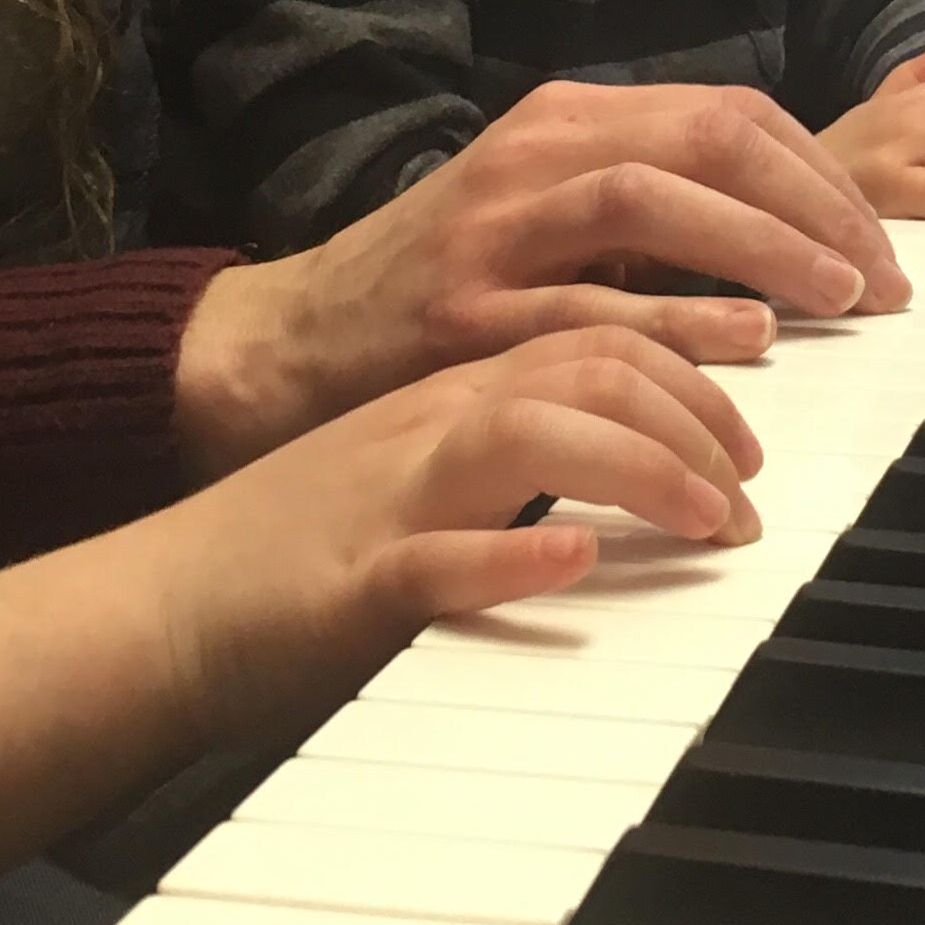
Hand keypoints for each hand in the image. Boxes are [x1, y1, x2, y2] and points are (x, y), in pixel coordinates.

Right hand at [0, 326, 764, 924]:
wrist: (163, 601)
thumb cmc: (309, 538)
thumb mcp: (428, 457)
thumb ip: (527, 423)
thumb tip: (651, 417)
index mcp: (455, 379)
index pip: (599, 323)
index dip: (699, 356)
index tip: (761, 424)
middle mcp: (433, 415)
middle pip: (588, 358)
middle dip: (698, 411)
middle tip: (758, 487)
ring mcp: (393, 490)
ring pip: (531, 432)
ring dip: (643, 471)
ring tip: (716, 520)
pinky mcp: (351, 580)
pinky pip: (435, 556)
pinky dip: (512, 557)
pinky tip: (573, 561)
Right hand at [172, 78, 911, 471]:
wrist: (299, 341)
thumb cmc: (447, 283)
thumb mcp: (551, 213)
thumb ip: (654, 201)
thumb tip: (791, 217)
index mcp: (564, 122)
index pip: (725, 115)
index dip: (818, 173)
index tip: (886, 242)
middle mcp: (531, 159)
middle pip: (700, 142)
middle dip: (810, 204)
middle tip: (885, 278)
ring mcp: (491, 234)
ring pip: (645, 202)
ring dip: (757, 246)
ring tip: (837, 299)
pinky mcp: (460, 318)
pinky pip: (580, 308)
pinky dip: (670, 323)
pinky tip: (741, 345)